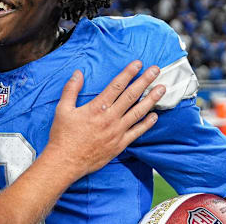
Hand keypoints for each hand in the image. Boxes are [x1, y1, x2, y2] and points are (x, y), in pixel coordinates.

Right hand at [44, 61, 163, 178]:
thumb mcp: (63, 109)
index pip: (117, 86)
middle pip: (131, 95)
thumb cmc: (63, 135)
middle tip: (156, 70)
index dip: (129, 73)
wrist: (66, 161)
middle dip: (145, 81)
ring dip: (151, 99)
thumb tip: (78, 73)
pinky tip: (155, 116)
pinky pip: (137, 132)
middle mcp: (110, 118)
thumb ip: (71, 89)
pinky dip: (147, 123)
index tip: (138, 64)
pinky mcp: (120, 144)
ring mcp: (117, 132)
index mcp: (97, 107)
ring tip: (162, 89)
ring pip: (138, 112)